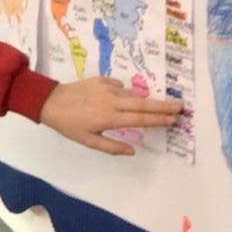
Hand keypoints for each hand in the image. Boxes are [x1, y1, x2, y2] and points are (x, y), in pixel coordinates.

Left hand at [39, 78, 181, 155]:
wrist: (50, 101)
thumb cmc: (69, 125)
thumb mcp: (89, 142)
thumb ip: (112, 147)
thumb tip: (133, 151)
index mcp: (110, 118)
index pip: (140, 119)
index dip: (158, 120)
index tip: (173, 120)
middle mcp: (112, 102)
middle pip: (144, 104)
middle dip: (164, 106)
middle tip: (180, 106)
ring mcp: (107, 89)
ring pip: (133, 95)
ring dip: (145, 100)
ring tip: (157, 105)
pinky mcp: (102, 80)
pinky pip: (120, 87)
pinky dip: (125, 93)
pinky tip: (122, 98)